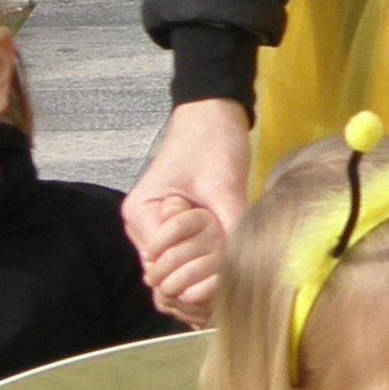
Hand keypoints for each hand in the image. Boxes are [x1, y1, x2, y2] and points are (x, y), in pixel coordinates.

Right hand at [126, 99, 250, 324]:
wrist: (212, 114)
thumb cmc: (211, 141)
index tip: (223, 259)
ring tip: (230, 264)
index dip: (193, 268)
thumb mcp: (223, 185)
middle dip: (197, 275)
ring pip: (174, 270)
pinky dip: (203, 263)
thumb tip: (246, 264)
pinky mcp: (174, 228)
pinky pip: (184, 258)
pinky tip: (226, 261)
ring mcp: (156, 229)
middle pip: (165, 274)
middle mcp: (142, 226)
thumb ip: (230, 225)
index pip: (162, 263)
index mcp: (142, 213)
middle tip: (230, 265)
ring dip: (201, 272)